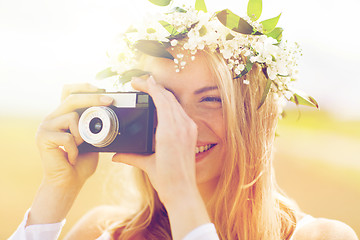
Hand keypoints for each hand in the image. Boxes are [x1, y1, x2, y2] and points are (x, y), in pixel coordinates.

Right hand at [36, 83, 112, 187]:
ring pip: (72, 117)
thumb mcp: (92, 139)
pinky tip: (71, 158)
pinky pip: (68, 137)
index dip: (83, 87)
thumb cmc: (80, 162)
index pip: (69, 92)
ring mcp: (45, 127)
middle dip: (93, 98)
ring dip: (83, 134)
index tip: (100, 88)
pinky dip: (75, 149)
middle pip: (72, 99)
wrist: (68, 182)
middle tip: (109, 101)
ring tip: (79, 148)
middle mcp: (52, 118)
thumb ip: (95, 125)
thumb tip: (109, 111)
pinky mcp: (43, 138)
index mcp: (63, 116)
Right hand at [112, 76, 198, 204]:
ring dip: (162, 93)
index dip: (149, 86)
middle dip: (153, 86)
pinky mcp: (191, 132)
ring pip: (175, 102)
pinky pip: (180, 111)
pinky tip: (162, 104)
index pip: (160, 99)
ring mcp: (189, 128)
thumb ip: (130, 156)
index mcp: (169, 131)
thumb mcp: (146, 164)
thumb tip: (114, 155)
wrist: (183, 191)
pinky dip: (170, 104)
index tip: (138, 81)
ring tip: (149, 89)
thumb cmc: (166, 179)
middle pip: (168, 97)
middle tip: (139, 82)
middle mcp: (182, 126)